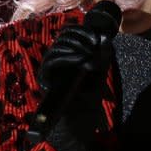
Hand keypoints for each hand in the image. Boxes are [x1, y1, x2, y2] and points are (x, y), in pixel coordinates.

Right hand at [37, 24, 111, 150]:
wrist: (79, 120)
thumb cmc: (88, 98)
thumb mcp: (99, 74)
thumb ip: (102, 56)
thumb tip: (105, 38)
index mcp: (67, 55)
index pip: (68, 33)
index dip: (82, 30)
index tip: (97, 36)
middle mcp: (56, 59)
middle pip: (63, 36)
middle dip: (81, 37)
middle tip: (95, 46)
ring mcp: (49, 67)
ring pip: (58, 46)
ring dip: (77, 47)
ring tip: (91, 54)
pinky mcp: (45, 77)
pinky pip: (53, 61)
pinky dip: (70, 58)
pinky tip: (83, 61)